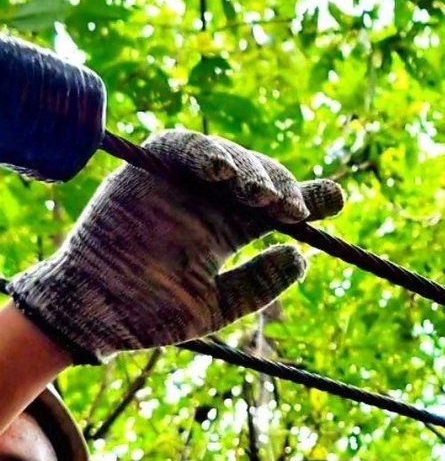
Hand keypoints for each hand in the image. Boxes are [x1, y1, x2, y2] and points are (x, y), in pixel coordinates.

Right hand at [9, 129, 342, 361]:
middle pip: (258, 177)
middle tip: (293, 210)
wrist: (94, 315)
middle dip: (281, 187)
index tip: (335, 200)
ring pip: (227, 158)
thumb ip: (257, 283)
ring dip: (250, 170)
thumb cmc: (149, 314)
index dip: (309, 198)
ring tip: (261, 197)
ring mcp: (179, 183)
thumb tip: (303, 256)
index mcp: (226, 229)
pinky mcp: (147, 169)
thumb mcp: (216, 305)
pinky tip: (225, 172)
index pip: (275, 206)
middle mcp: (208, 201)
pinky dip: (206, 152)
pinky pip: (181, 146)